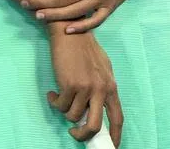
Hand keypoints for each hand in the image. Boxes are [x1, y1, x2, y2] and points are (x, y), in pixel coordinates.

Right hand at [47, 24, 123, 144]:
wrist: (70, 31)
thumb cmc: (84, 48)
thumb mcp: (101, 69)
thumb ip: (102, 88)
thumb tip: (96, 109)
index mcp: (111, 87)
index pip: (117, 118)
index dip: (115, 137)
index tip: (111, 147)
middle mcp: (101, 89)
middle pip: (94, 126)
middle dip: (83, 136)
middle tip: (75, 134)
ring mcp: (85, 88)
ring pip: (72, 116)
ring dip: (64, 111)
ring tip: (60, 98)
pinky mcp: (69, 85)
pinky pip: (59, 105)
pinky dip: (54, 102)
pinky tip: (53, 92)